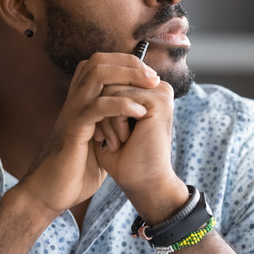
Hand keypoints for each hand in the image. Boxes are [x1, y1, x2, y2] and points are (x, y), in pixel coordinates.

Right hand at [18, 53, 160, 216]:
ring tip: (149, 86)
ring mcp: (72, 111)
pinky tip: (139, 112)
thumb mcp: (99, 142)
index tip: (150, 76)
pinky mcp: (73, 128)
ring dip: (128, 76)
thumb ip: (111, 125)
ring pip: (97, 74)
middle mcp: (74, 101)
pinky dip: (121, 104)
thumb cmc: (75, 170)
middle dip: (129, 63)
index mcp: (80, 102)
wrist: (49, 193)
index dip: (126, 62)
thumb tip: (136, 117)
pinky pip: (97, 106)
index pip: (100, 64)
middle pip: (98, 61)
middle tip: (153, 77)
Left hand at [94, 80, 187, 223]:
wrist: (140, 183)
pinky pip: (120, 99)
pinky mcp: (160, 101)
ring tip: (119, 141)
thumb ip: (106, 94)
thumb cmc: (123, 157)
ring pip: (111, 89)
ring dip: (107, 121)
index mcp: (148, 90)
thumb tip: (92, 69)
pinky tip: (125, 140)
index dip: (100, 106)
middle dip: (102, 113)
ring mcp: (161, 92)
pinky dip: (114, 123)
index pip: (110, 79)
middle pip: (109, 81)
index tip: (106, 132)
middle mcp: (157, 88)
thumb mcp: (109, 119)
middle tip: (112, 139)